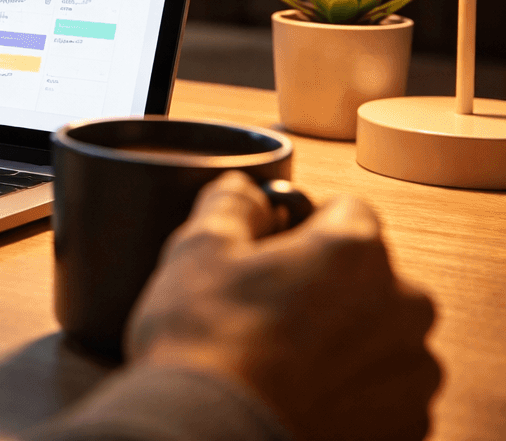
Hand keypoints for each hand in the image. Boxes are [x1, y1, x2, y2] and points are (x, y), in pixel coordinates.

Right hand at [126, 171, 441, 440]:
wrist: (212, 431)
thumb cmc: (208, 343)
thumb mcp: (199, 247)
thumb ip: (230, 201)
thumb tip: (242, 189)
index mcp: (356, 251)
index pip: (346, 209)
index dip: (303, 223)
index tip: (273, 246)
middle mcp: (401, 306)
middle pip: (369, 273)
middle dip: (327, 282)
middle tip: (269, 304)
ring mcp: (408, 370)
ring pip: (378, 331)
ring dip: (343, 334)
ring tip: (282, 352)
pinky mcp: (405, 420)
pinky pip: (383, 386)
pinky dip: (351, 385)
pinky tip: (302, 388)